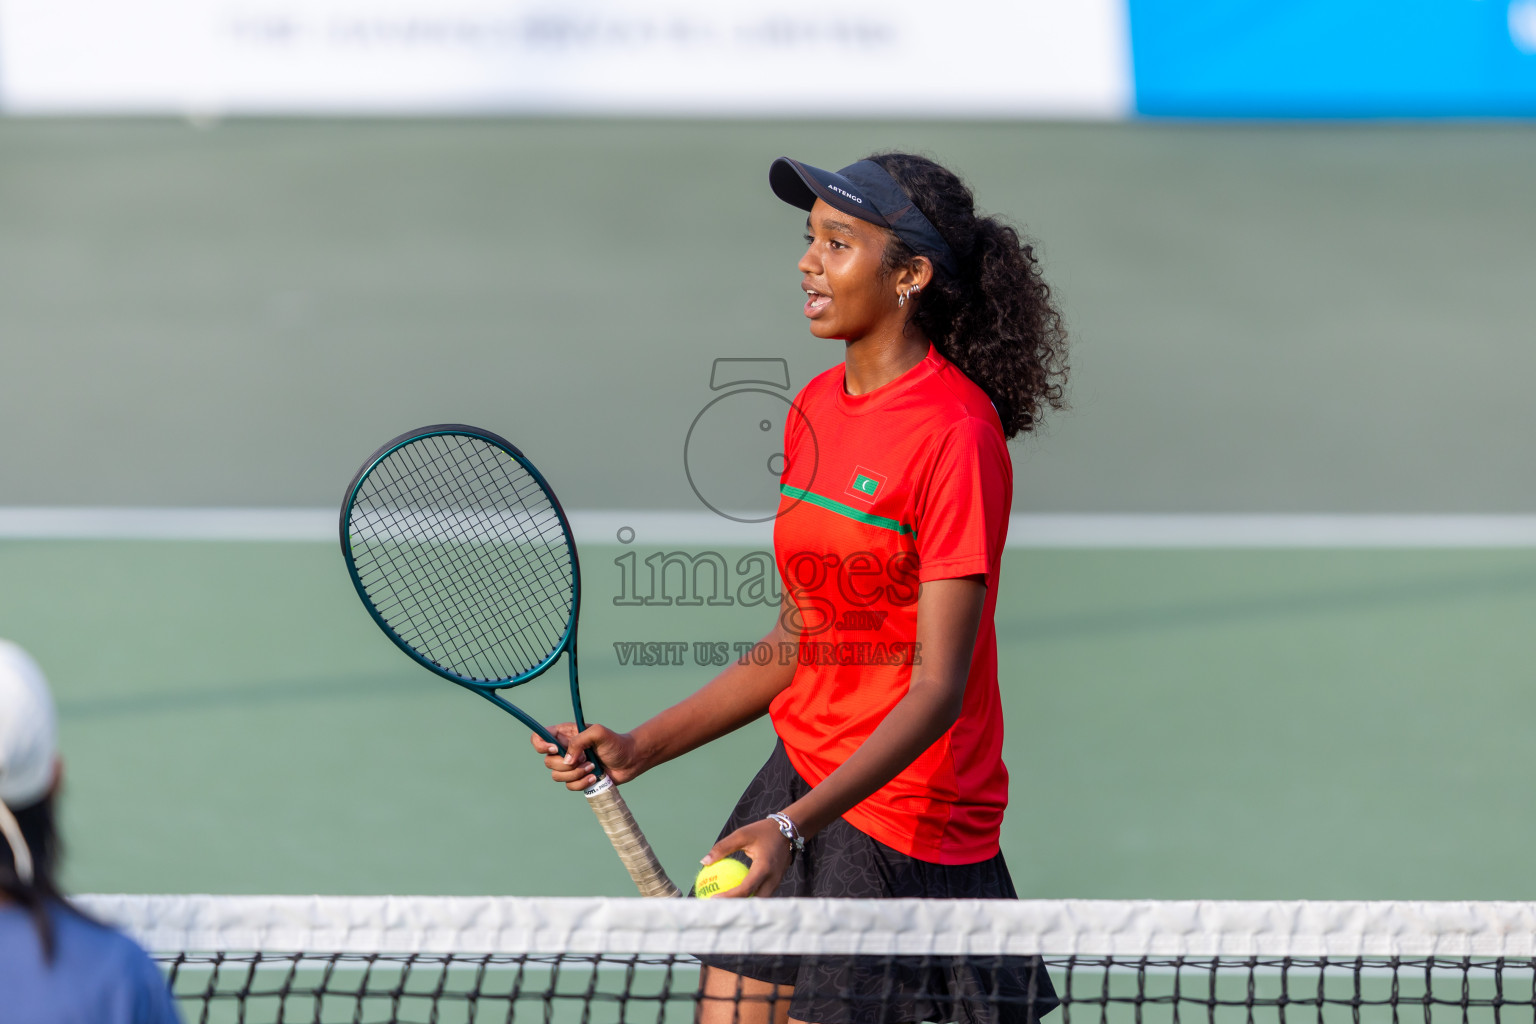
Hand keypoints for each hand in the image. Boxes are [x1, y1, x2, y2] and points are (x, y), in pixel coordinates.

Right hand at [529, 723, 644, 790]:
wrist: (629, 760)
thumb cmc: (616, 743)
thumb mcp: (598, 733)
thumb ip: (579, 741)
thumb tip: (567, 760)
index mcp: (565, 734)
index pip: (539, 737)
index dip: (541, 744)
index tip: (555, 749)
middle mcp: (564, 750)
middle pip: (548, 761)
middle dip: (566, 764)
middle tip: (586, 758)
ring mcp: (570, 766)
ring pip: (557, 776)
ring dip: (576, 774)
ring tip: (593, 767)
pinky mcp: (577, 779)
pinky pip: (569, 786)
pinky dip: (582, 783)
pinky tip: (594, 777)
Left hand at [701, 819, 792, 897]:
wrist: (789, 830)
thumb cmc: (762, 831)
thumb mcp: (741, 835)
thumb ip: (723, 848)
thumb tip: (704, 861)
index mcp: (764, 868)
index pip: (745, 889)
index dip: (729, 897)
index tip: (713, 899)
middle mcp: (773, 879)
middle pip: (754, 901)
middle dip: (736, 907)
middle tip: (718, 906)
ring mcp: (777, 882)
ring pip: (759, 900)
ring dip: (744, 904)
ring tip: (725, 904)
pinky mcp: (776, 882)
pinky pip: (762, 894)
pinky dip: (750, 897)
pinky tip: (736, 895)